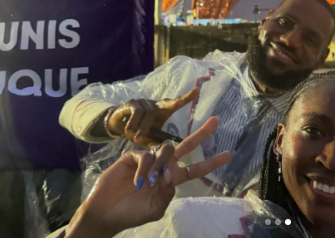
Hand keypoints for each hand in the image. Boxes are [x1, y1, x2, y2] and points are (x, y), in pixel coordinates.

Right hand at [66, 116, 231, 237]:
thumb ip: (167, 192)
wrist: (106, 212)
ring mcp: (149, 159)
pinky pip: (146, 155)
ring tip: (147, 184)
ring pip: (166, 151)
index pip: (195, 169)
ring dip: (159, 167)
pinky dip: (144, 169)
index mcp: (171, 180)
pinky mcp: (134, 155)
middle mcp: (163, 166)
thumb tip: (173, 174)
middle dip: (202, 133)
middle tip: (216, 121)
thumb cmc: (132, 213)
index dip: (211, 163)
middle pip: (186, 146)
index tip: (228, 154)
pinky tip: (138, 182)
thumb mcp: (155, 208)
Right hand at [107, 88, 198, 145]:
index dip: (186, 97)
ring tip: (137, 138)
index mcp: (162, 112)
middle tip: (180, 103)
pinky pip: (137, 112)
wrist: (117, 125)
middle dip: (175, 103)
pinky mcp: (131, 103)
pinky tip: (129, 131)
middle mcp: (155, 105)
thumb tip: (171, 159)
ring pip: (149, 113)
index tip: (197, 91)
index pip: (175, 104)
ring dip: (144, 128)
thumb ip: (159, 147)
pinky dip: (134, 124)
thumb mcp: (150, 141)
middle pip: (167, 103)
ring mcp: (144, 102)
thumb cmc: (137, 131)